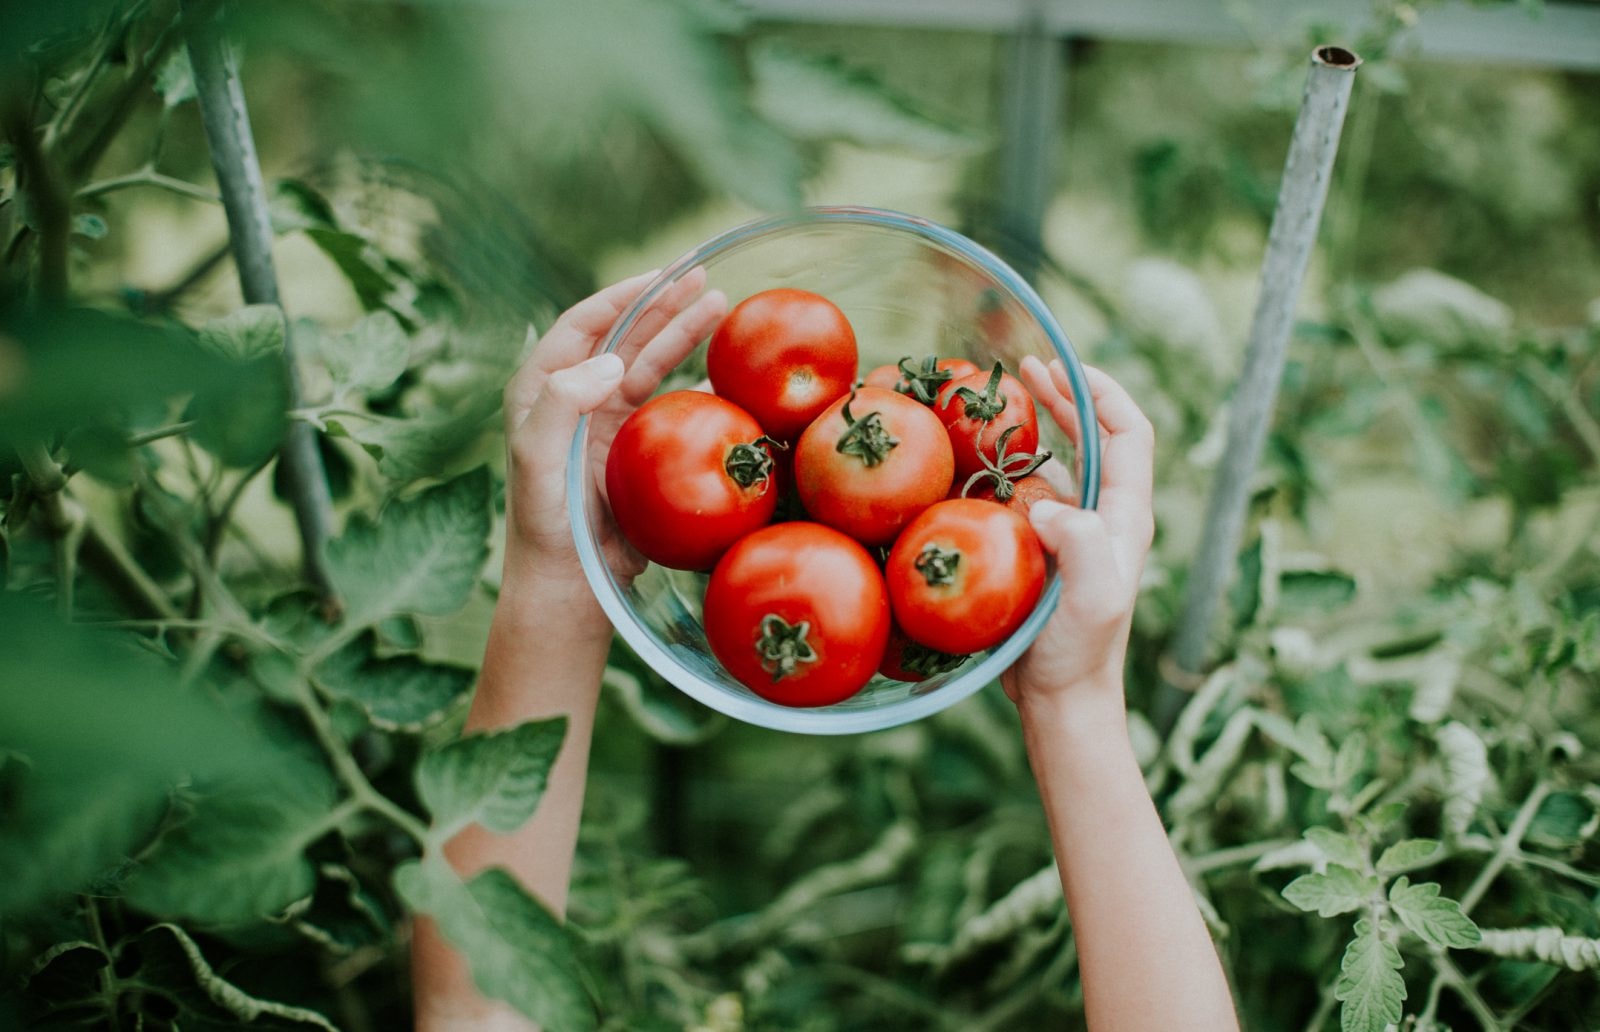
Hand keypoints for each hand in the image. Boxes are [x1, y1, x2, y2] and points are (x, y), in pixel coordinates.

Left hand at [501, 267, 727, 599]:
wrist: (570, 587)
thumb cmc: (546, 526)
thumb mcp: (537, 461)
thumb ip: (561, 404)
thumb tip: (610, 360)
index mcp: (541, 390)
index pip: (583, 326)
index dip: (622, 296)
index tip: (660, 275)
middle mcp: (574, 398)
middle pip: (624, 336)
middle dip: (662, 303)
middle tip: (703, 276)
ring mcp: (607, 424)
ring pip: (651, 363)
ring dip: (684, 334)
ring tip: (720, 305)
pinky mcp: (635, 450)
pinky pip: (671, 405)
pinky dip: (698, 384)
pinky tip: (725, 370)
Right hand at [1002, 357, 1155, 720]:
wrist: (1062, 701)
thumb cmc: (1078, 652)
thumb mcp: (1091, 598)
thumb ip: (1082, 545)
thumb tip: (1048, 504)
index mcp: (1125, 516)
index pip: (1129, 433)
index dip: (1102, 392)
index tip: (1062, 367)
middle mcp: (1106, 517)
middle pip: (1095, 436)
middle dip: (1064, 396)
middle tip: (1022, 369)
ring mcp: (1076, 535)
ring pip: (1062, 463)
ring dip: (1036, 428)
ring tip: (997, 405)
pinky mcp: (1046, 553)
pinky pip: (1030, 496)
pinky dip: (1008, 469)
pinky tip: (975, 465)